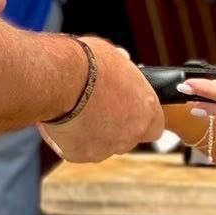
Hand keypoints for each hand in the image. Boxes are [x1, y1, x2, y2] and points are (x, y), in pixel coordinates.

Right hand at [41, 37, 162, 163]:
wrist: (61, 79)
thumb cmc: (89, 63)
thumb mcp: (114, 59)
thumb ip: (122, 73)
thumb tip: (119, 67)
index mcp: (146, 110)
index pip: (154, 126)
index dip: (140, 119)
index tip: (128, 110)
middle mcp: (131, 134)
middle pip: (127, 138)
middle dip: (114, 126)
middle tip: (96, 107)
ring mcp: (105, 148)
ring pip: (102, 145)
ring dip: (92, 133)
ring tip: (75, 110)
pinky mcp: (80, 155)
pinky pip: (76, 149)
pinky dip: (69, 138)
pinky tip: (61, 119)